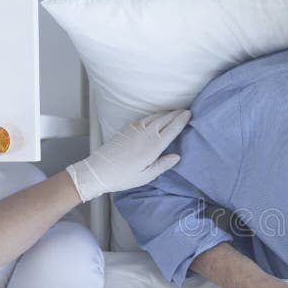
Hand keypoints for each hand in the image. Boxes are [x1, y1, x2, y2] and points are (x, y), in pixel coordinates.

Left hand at [66, 110, 191, 201]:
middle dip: (176, 113)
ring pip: (155, 116)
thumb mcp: (146, 176)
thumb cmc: (123, 177)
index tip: (189, 114)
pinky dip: (155, 115)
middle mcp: (145, 134)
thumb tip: (177, 156)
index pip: (172, 129)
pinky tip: (158, 116)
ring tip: (175, 111)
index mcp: (153, 147)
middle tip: (186, 110)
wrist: (98, 170)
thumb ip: (162, 165)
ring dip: (166, 112)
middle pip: (165, 119)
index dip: (182, 120)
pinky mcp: (127, 128)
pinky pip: (146, 117)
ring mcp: (135, 129)